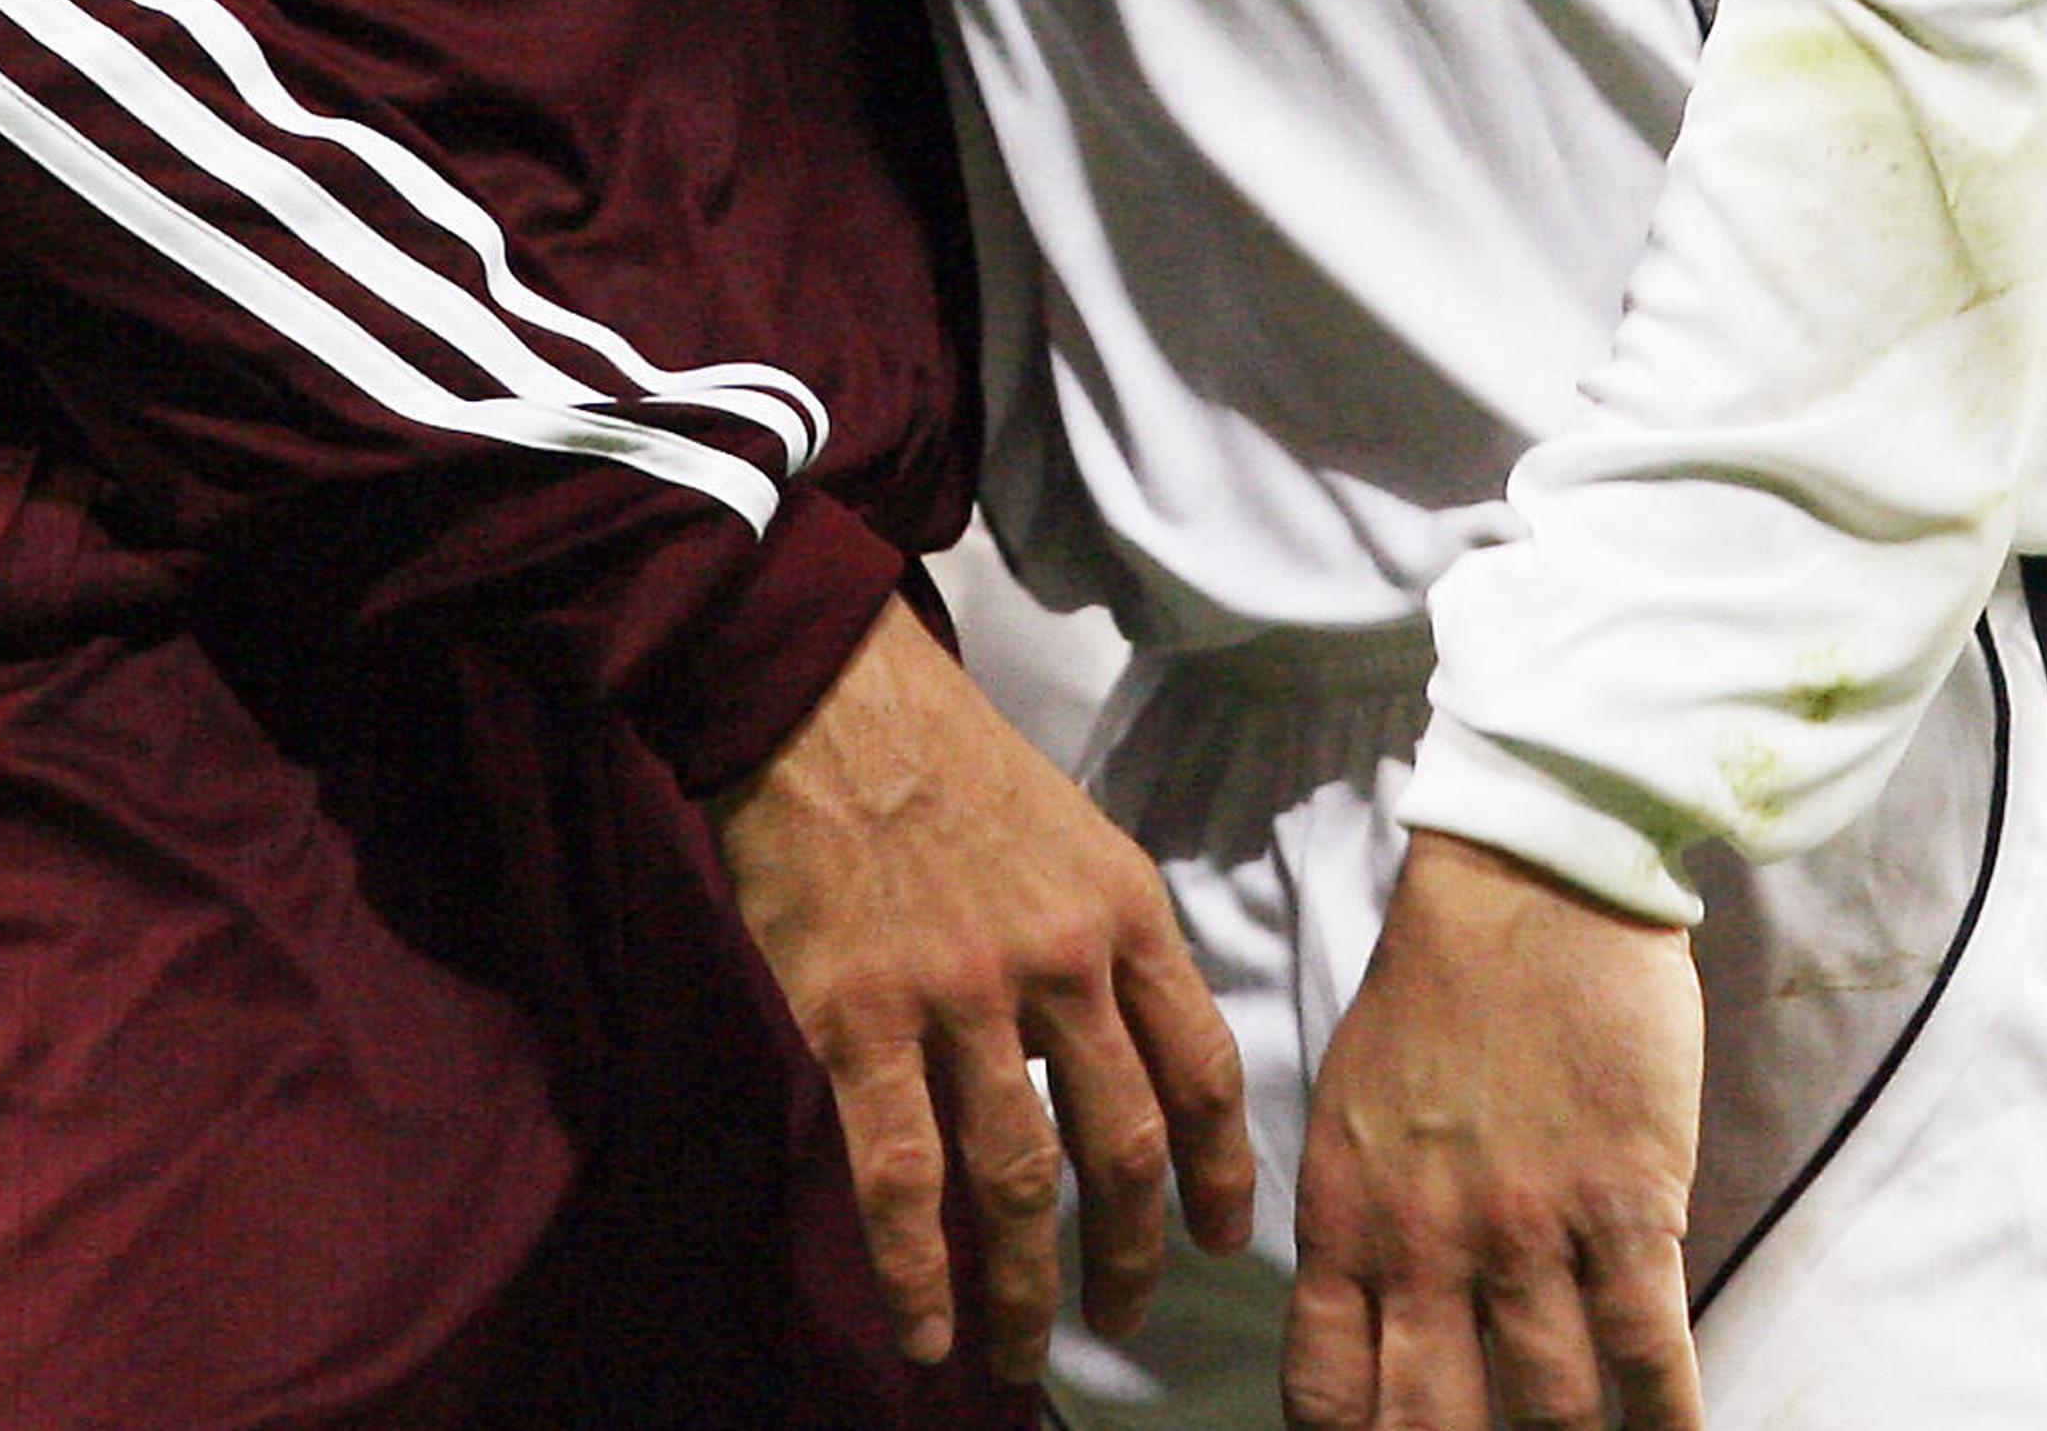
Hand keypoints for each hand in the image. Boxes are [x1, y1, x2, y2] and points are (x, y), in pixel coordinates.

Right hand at [708, 590, 1255, 1379]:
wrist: (825, 693)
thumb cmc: (946, 758)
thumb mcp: (1071, 830)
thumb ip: (1107, 942)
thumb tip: (1129, 1057)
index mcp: (1124, 908)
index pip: (1203, 1070)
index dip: (1220, 1174)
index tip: (1220, 1239)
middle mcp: (1059, 961)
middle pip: (1124, 1148)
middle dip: (1129, 1257)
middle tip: (1120, 1317)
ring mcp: (958, 994)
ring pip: (1018, 1183)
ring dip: (1025, 1290)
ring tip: (1021, 1352)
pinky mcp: (860, 1017)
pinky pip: (902, 1180)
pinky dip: (919, 1274)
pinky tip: (928, 1330)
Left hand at [1283, 829, 1701, 1430]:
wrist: (1528, 879)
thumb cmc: (1436, 987)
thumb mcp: (1349, 1109)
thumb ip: (1360, 1225)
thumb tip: (1376, 1332)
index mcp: (1345, 1215)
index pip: (1326, 1395)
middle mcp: (1426, 1243)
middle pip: (1432, 1430)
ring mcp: (1529, 1232)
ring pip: (1552, 1413)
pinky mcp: (1627, 1209)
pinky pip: (1650, 1361)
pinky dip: (1665, 1427)